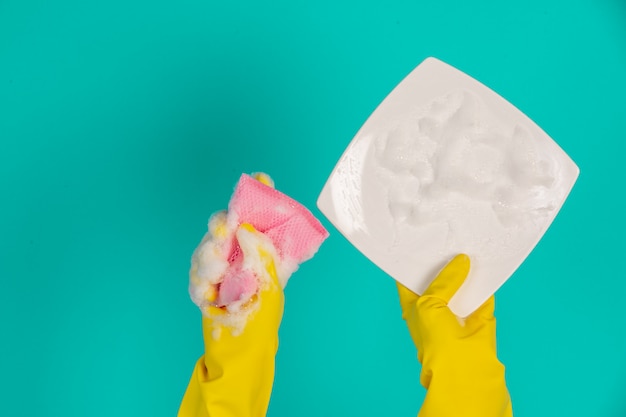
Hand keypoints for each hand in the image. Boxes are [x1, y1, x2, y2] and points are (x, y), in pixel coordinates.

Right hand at [178, 224, 283, 416]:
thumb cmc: (262, 320)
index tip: (226, 225)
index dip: (229, 221)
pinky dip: (199, 285)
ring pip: (202, 255)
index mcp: (254, 254)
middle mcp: (234, 259)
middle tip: (218, 259)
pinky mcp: (202, 288)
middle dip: (214, 245)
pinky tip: (208, 295)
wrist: (241, 353)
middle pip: (215, 236)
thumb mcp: (269, 287)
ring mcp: (216, 273)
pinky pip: (194, 278)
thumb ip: (260, 257)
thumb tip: (247, 228)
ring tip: (215, 282)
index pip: (240, 226)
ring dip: (206, 266)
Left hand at [397, 254, 512, 416]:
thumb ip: (444, 279)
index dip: (413, 260)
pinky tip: (487, 261)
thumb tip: (461, 261)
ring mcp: (457, 312)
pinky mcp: (481, 316)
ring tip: (467, 242)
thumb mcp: (429, 303)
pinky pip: (483, 293)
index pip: (409, 278)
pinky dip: (486, 280)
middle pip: (438, 278)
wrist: (465, 370)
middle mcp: (434, 307)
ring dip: (466, 269)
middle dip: (444, 261)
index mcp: (413, 306)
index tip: (420, 239)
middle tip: (448, 235)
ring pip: (462, 284)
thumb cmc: (435, 341)